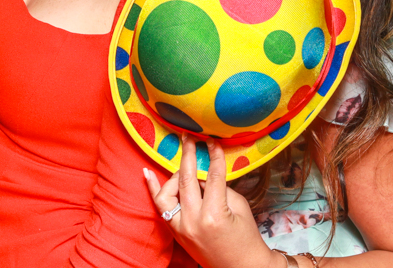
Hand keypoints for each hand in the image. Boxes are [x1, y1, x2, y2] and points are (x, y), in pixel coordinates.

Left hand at [145, 137, 282, 267]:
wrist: (240, 267)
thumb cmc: (246, 237)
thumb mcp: (239, 207)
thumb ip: (219, 187)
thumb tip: (203, 172)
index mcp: (213, 214)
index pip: (211, 176)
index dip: (213, 156)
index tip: (212, 141)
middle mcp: (193, 221)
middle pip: (186, 180)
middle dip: (188, 155)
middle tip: (189, 138)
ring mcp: (181, 229)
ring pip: (168, 192)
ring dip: (176, 176)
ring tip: (186, 168)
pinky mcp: (176, 233)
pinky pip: (160, 207)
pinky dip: (153, 189)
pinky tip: (146, 173)